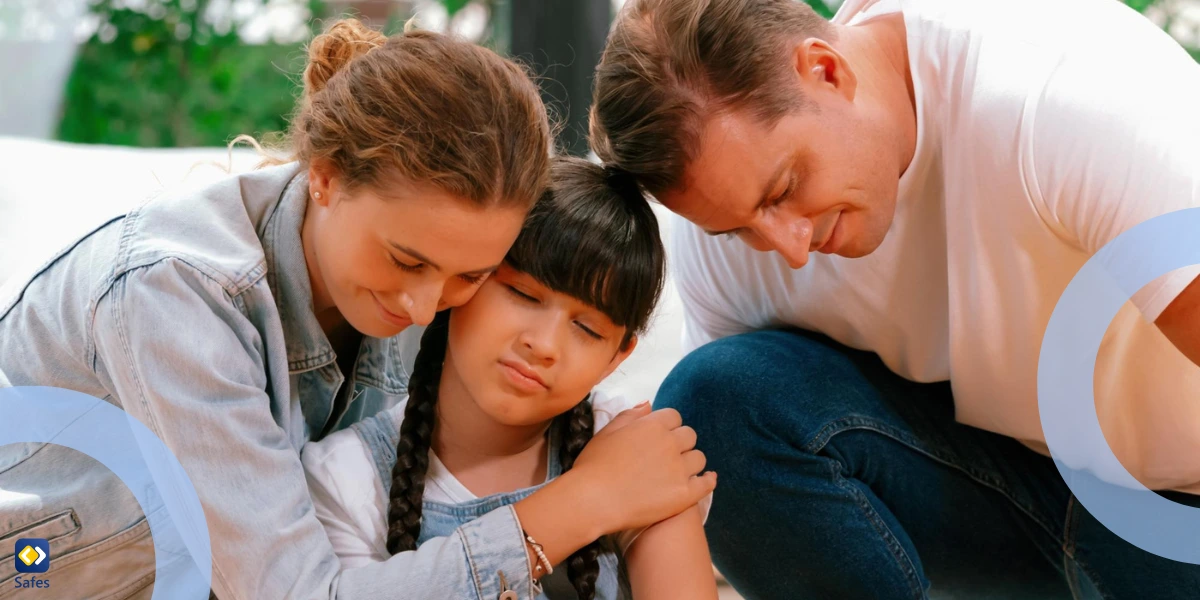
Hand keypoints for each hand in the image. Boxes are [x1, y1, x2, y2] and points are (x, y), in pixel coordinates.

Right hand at [569, 402, 716, 534]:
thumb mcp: (607, 432)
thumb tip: (649, 404)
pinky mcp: (684, 494)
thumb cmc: (593, 466)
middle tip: (667, 456)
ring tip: (679, 472)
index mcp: (652, 425)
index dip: (668, 427)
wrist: (592, 500)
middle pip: (689, 435)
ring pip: (699, 458)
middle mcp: (670, 443)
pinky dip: (707, 480)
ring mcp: (679, 469)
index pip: (674, 417)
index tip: (660, 438)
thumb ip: (630, 415)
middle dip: (680, 443)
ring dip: (690, 462)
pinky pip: (707, 483)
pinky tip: (704, 480)